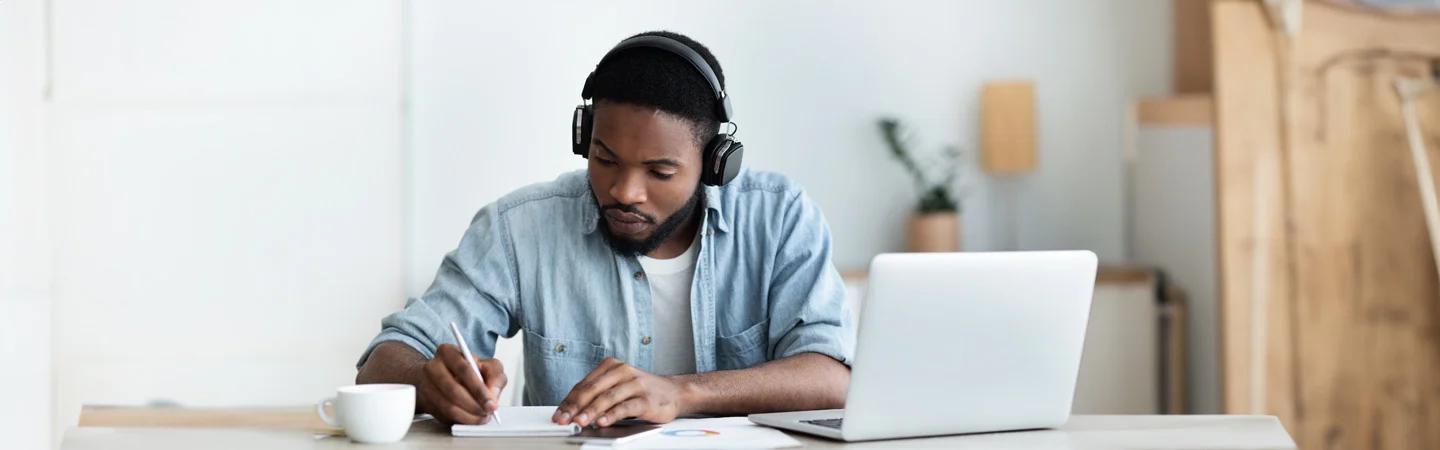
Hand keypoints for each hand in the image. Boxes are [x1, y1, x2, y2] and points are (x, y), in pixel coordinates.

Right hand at [415, 344, 507, 425]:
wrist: (444, 377)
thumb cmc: (467, 370)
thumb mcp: (487, 366)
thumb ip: (495, 375)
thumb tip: (493, 394)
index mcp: (447, 352)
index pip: (464, 370)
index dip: (479, 389)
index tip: (491, 402)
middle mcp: (432, 367)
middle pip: (453, 391)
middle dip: (474, 405)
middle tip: (487, 411)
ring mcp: (425, 385)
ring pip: (448, 407)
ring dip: (468, 416)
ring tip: (481, 416)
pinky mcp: (425, 402)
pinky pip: (444, 416)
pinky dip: (460, 420)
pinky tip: (470, 417)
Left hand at [552, 358, 688, 427]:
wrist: (674, 392)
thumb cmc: (641, 391)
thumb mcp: (618, 387)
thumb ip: (597, 395)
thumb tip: (572, 412)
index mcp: (611, 366)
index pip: (584, 385)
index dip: (569, 401)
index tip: (558, 415)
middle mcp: (622, 371)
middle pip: (593, 389)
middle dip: (575, 406)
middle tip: (563, 419)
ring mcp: (635, 384)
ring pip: (608, 398)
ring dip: (591, 411)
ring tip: (579, 422)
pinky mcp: (646, 398)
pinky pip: (625, 407)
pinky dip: (612, 415)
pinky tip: (602, 422)